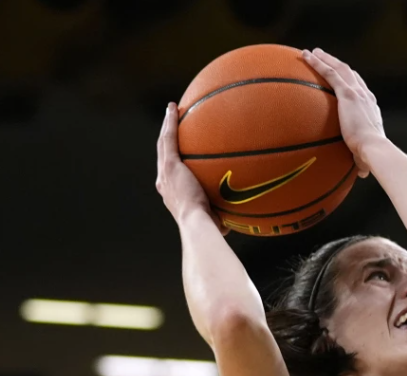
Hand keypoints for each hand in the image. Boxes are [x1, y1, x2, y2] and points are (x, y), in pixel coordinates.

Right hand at [155, 102, 227, 233]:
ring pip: (163, 143)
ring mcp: (165, 173)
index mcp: (171, 193)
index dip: (171, 159)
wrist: (198, 225)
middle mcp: (164, 181)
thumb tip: (235, 220)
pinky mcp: (170, 165)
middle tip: (171, 123)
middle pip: (163, 154)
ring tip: (172, 110)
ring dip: (166, 125)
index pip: (170, 172)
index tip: (177, 152)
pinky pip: (169, 139)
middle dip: (166, 138)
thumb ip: (221, 216)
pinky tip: (174, 108)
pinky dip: (170, 122)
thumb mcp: (215, 220)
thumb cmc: (210, 229)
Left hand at [302, 48, 384, 177]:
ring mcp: (357, 93)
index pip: (362, 91)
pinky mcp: (348, 94)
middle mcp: (366, 97)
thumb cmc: (372, 157)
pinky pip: (330, 73)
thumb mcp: (366, 156)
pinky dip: (318, 63)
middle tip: (325, 59)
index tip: (344, 80)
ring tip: (313, 53)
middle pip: (351, 74)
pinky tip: (306, 56)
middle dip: (338, 65)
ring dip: (326, 59)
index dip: (353, 83)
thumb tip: (363, 173)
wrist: (374, 150)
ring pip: (340, 69)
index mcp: (371, 110)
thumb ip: (362, 161)